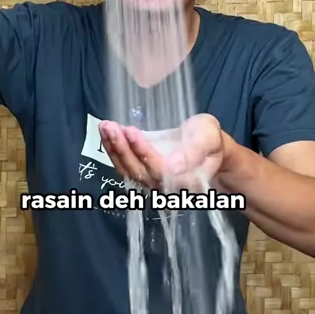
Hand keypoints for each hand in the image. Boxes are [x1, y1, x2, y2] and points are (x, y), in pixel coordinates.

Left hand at [98, 114, 226, 192]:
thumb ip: (194, 151)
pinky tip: (106, 132)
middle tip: (110, 127)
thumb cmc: (209, 138)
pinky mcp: (142, 173)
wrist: (206, 144)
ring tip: (105, 127)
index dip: (143, 153)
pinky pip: (125, 165)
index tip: (131, 131)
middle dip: (123, 149)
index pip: (160, 170)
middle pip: (139, 172)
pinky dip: (113, 150)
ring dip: (114, 149)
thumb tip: (174, 166)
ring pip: (128, 170)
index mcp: (186, 180)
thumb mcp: (208, 137)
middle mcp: (166, 187)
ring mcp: (152, 182)